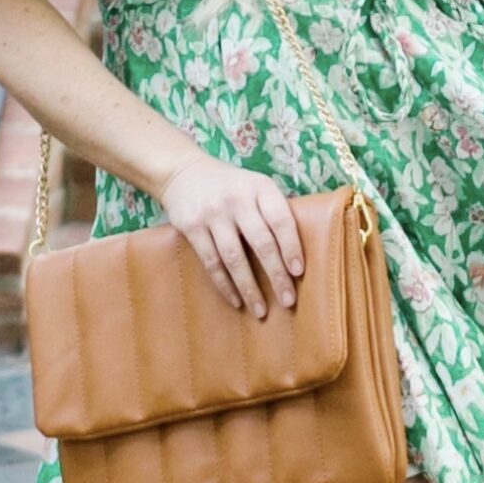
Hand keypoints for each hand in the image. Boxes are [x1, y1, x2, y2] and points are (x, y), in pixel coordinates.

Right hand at [157, 151, 305, 319]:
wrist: (184, 172)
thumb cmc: (231, 186)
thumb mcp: (255, 186)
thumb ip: (273, 212)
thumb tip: (297, 255)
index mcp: (260, 187)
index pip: (281, 220)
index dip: (291, 246)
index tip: (299, 272)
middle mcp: (237, 199)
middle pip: (261, 242)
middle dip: (276, 275)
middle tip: (288, 301)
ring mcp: (213, 214)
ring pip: (234, 257)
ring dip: (249, 287)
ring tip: (261, 310)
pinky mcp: (192, 227)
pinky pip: (211, 262)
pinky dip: (225, 285)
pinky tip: (236, 300)